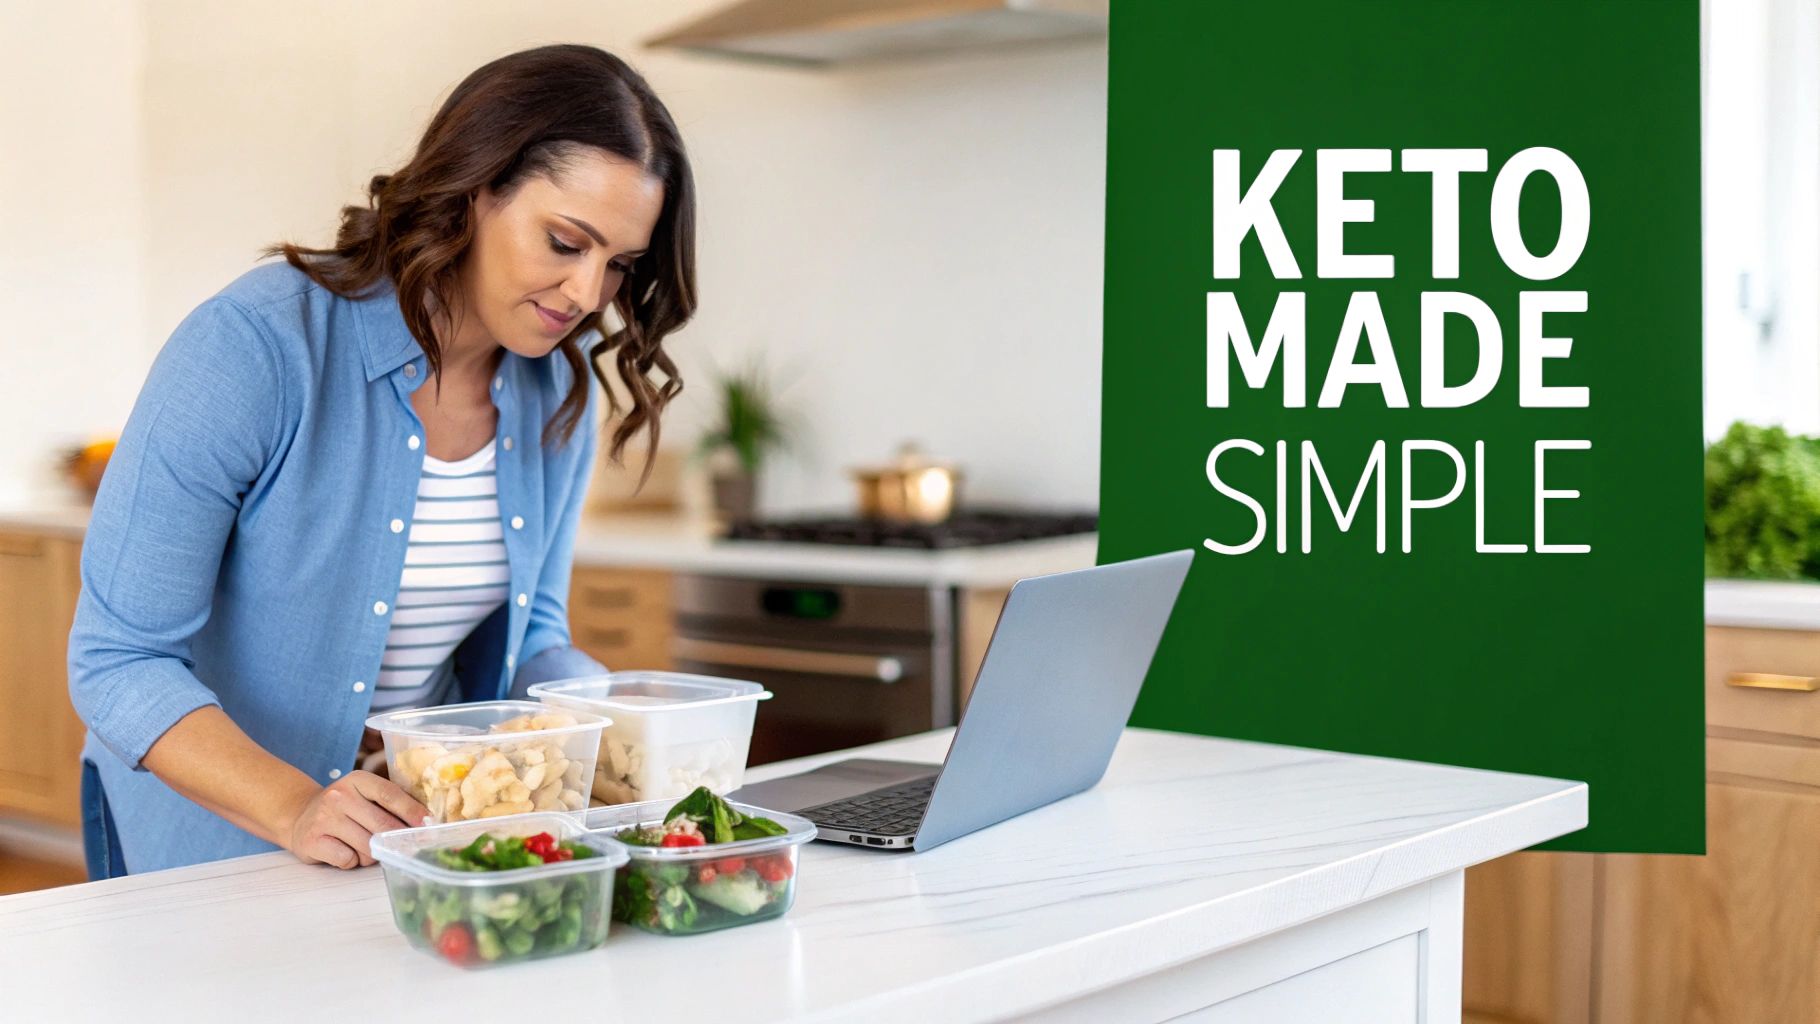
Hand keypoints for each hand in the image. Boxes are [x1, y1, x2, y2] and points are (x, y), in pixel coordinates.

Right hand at [281, 770, 428, 868]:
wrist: (299, 815)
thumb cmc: (343, 808)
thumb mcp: (363, 795)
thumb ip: (388, 803)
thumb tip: (425, 822)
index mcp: (358, 780)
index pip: (391, 795)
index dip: (412, 811)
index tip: (429, 824)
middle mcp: (339, 796)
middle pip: (382, 825)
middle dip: (398, 840)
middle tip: (409, 848)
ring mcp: (324, 818)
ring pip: (367, 846)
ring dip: (373, 854)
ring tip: (365, 847)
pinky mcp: (312, 841)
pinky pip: (347, 859)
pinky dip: (352, 861)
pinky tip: (345, 852)